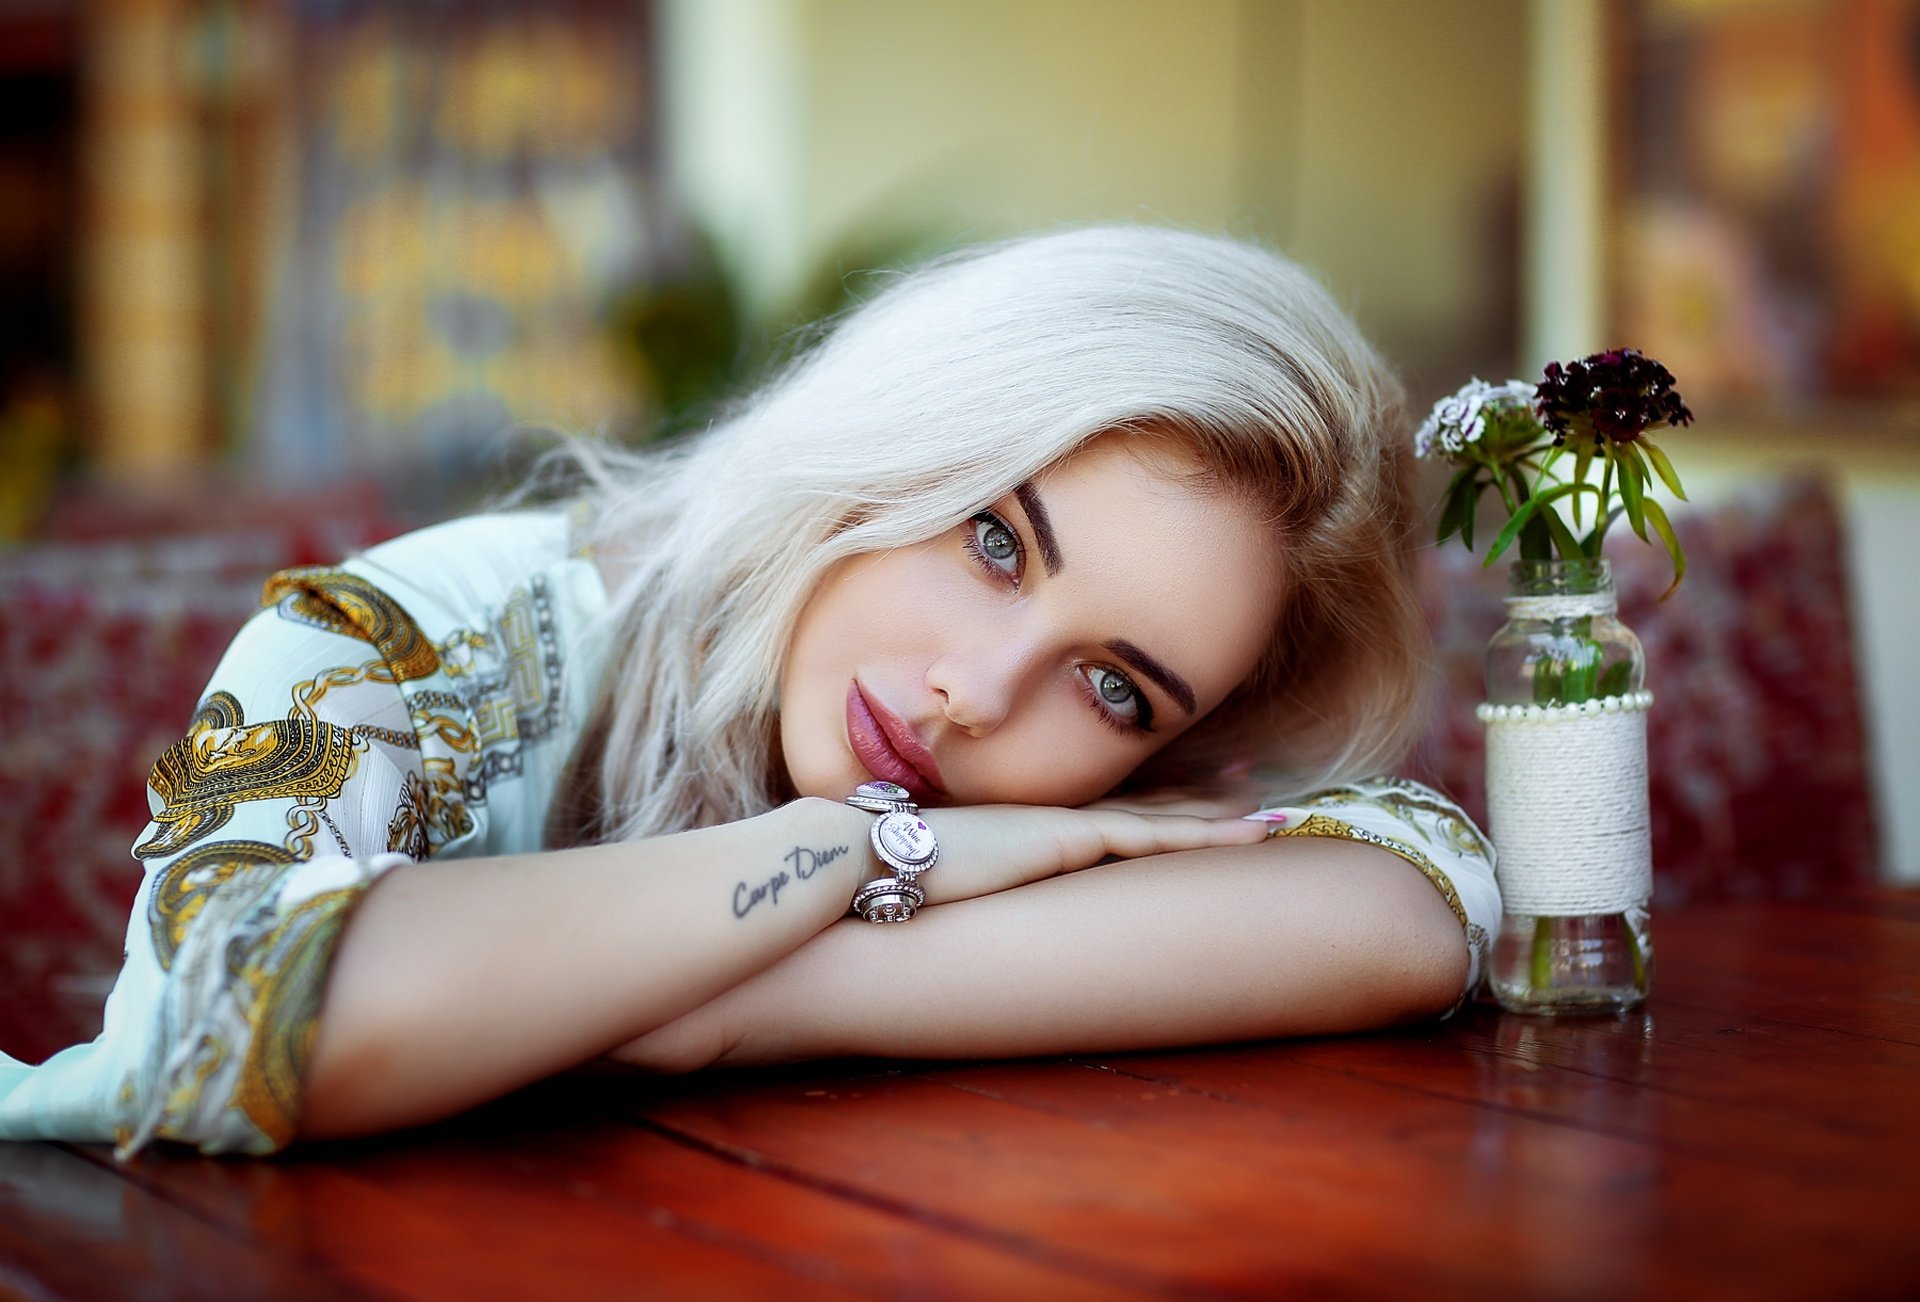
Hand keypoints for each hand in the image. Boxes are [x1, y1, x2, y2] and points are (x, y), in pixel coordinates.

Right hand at [909, 801, 1269, 905]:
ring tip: (1270, 814)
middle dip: (1201, 800)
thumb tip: (970, 909)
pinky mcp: (1073, 837)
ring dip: (1219, 818)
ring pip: (1163, 818)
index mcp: (1034, 829)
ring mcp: (1069, 823)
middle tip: (1251, 788)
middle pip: (1147, 806)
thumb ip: (977, 887)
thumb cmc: (897, 878)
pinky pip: (1156, 835)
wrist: (873, 855)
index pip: (1109, 813)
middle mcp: (1059, 818)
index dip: (1157, 805)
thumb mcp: (952, 885)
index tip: (1196, 794)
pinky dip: (1207, 834)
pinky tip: (1248, 833)